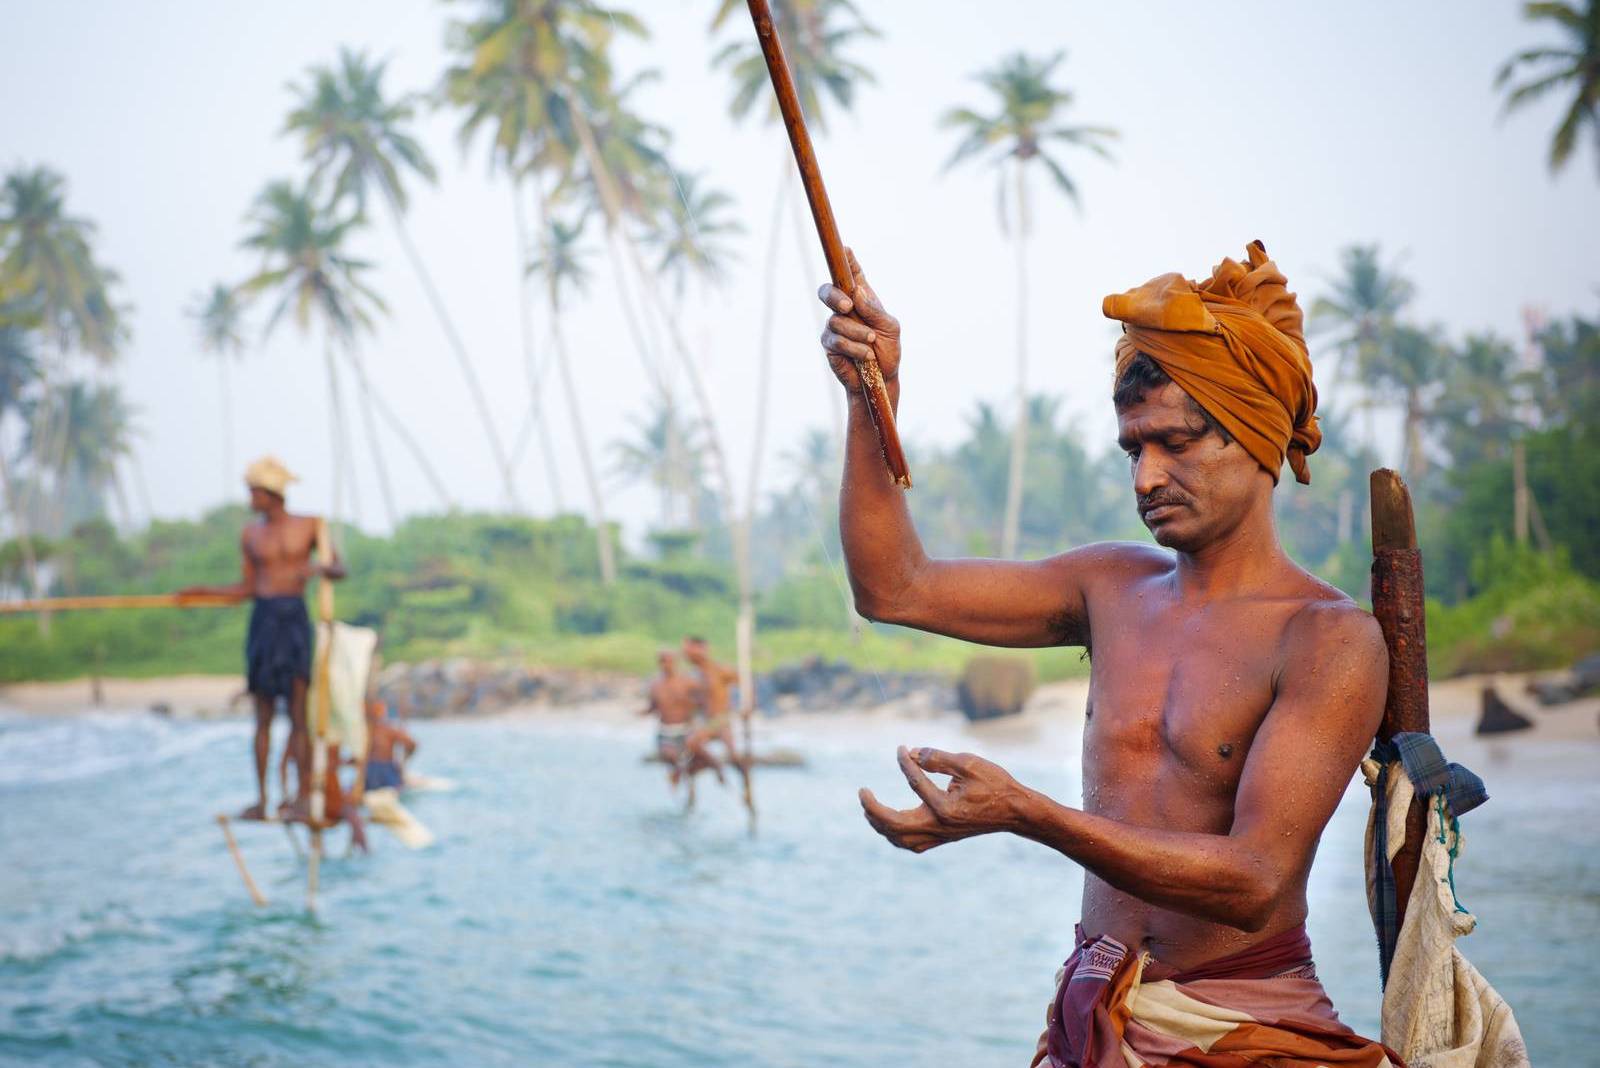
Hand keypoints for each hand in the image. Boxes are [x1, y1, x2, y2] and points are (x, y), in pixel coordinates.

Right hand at [817, 248, 899, 391]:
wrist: (881, 379)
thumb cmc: (888, 350)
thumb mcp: (890, 328)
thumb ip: (874, 311)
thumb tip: (857, 294)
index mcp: (862, 298)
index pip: (851, 273)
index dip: (846, 259)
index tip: (844, 247)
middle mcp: (844, 308)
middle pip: (828, 291)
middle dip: (834, 296)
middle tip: (848, 306)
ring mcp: (834, 325)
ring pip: (836, 321)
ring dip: (858, 333)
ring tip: (871, 343)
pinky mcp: (829, 344)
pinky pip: (836, 340)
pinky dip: (853, 347)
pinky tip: (865, 355)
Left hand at [858, 745, 1026, 852]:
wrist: (1015, 811)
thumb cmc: (995, 784)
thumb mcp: (968, 763)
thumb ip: (938, 758)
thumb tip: (912, 753)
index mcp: (944, 808)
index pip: (914, 783)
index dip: (905, 763)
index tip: (901, 749)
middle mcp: (939, 826)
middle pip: (893, 824)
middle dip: (873, 808)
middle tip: (862, 791)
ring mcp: (940, 836)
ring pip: (899, 839)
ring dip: (880, 824)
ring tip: (869, 807)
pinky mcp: (943, 838)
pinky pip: (911, 844)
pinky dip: (895, 835)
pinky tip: (890, 824)